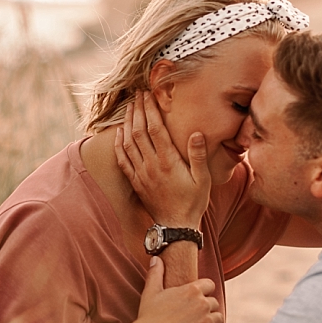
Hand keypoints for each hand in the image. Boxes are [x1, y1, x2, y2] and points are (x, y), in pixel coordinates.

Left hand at [114, 87, 210, 229]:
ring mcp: (141, 174)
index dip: (150, 109)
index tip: (148, 94)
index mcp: (168, 161)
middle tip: (137, 94)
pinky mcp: (136, 183)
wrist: (176, 228)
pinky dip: (118, 144)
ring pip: (128, 143)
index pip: (155, 128)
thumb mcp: (203, 180)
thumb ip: (198, 155)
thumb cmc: (193, 203)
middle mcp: (151, 165)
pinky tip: (118, 133)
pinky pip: (122, 160)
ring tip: (130, 107)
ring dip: (128, 123)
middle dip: (138, 110)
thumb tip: (196, 133)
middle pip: (139, 131)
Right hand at [132, 260, 224, 322]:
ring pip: (219, 319)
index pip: (210, 285)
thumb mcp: (151, 291)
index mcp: (192, 290)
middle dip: (207, 309)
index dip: (204, 292)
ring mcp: (207, 322)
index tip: (198, 299)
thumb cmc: (148, 318)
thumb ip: (156, 273)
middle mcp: (202, 303)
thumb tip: (156, 259)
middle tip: (197, 318)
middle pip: (214, 303)